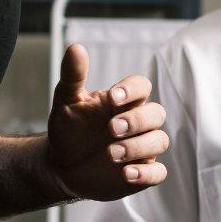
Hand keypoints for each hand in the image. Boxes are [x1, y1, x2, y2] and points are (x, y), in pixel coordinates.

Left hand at [47, 44, 168, 200]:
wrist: (61, 165)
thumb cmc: (69, 129)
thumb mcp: (66, 102)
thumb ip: (73, 76)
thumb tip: (76, 48)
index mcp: (123, 101)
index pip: (141, 86)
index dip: (132, 90)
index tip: (113, 98)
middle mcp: (137, 123)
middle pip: (156, 114)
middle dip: (136, 121)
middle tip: (111, 129)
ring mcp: (142, 148)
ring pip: (159, 141)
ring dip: (138, 147)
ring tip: (111, 154)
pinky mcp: (142, 172)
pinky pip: (158, 173)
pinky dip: (146, 173)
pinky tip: (126, 174)